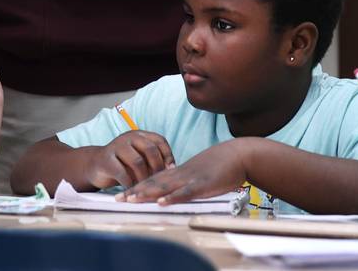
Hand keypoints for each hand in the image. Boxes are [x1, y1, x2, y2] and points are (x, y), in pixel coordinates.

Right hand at [83, 131, 174, 189]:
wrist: (95, 165)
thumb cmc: (123, 164)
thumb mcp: (139, 159)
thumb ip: (152, 161)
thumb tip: (173, 171)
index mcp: (139, 135)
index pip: (159, 140)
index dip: (168, 155)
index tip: (171, 170)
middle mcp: (129, 137)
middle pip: (150, 149)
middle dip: (157, 167)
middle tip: (159, 181)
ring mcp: (116, 147)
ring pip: (137, 162)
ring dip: (144, 178)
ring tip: (146, 188)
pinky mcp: (106, 160)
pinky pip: (122, 173)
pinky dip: (130, 185)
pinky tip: (133, 192)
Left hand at [122, 139, 249, 205]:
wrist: (239, 154)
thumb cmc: (222, 164)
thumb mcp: (200, 172)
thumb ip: (188, 180)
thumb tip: (178, 189)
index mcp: (180, 172)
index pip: (154, 180)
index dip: (138, 186)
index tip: (123, 193)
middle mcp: (181, 174)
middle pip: (154, 183)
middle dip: (135, 191)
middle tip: (118, 198)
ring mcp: (191, 179)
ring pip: (165, 187)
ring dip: (147, 193)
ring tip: (131, 199)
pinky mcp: (203, 184)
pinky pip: (185, 192)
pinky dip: (172, 197)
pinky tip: (161, 201)